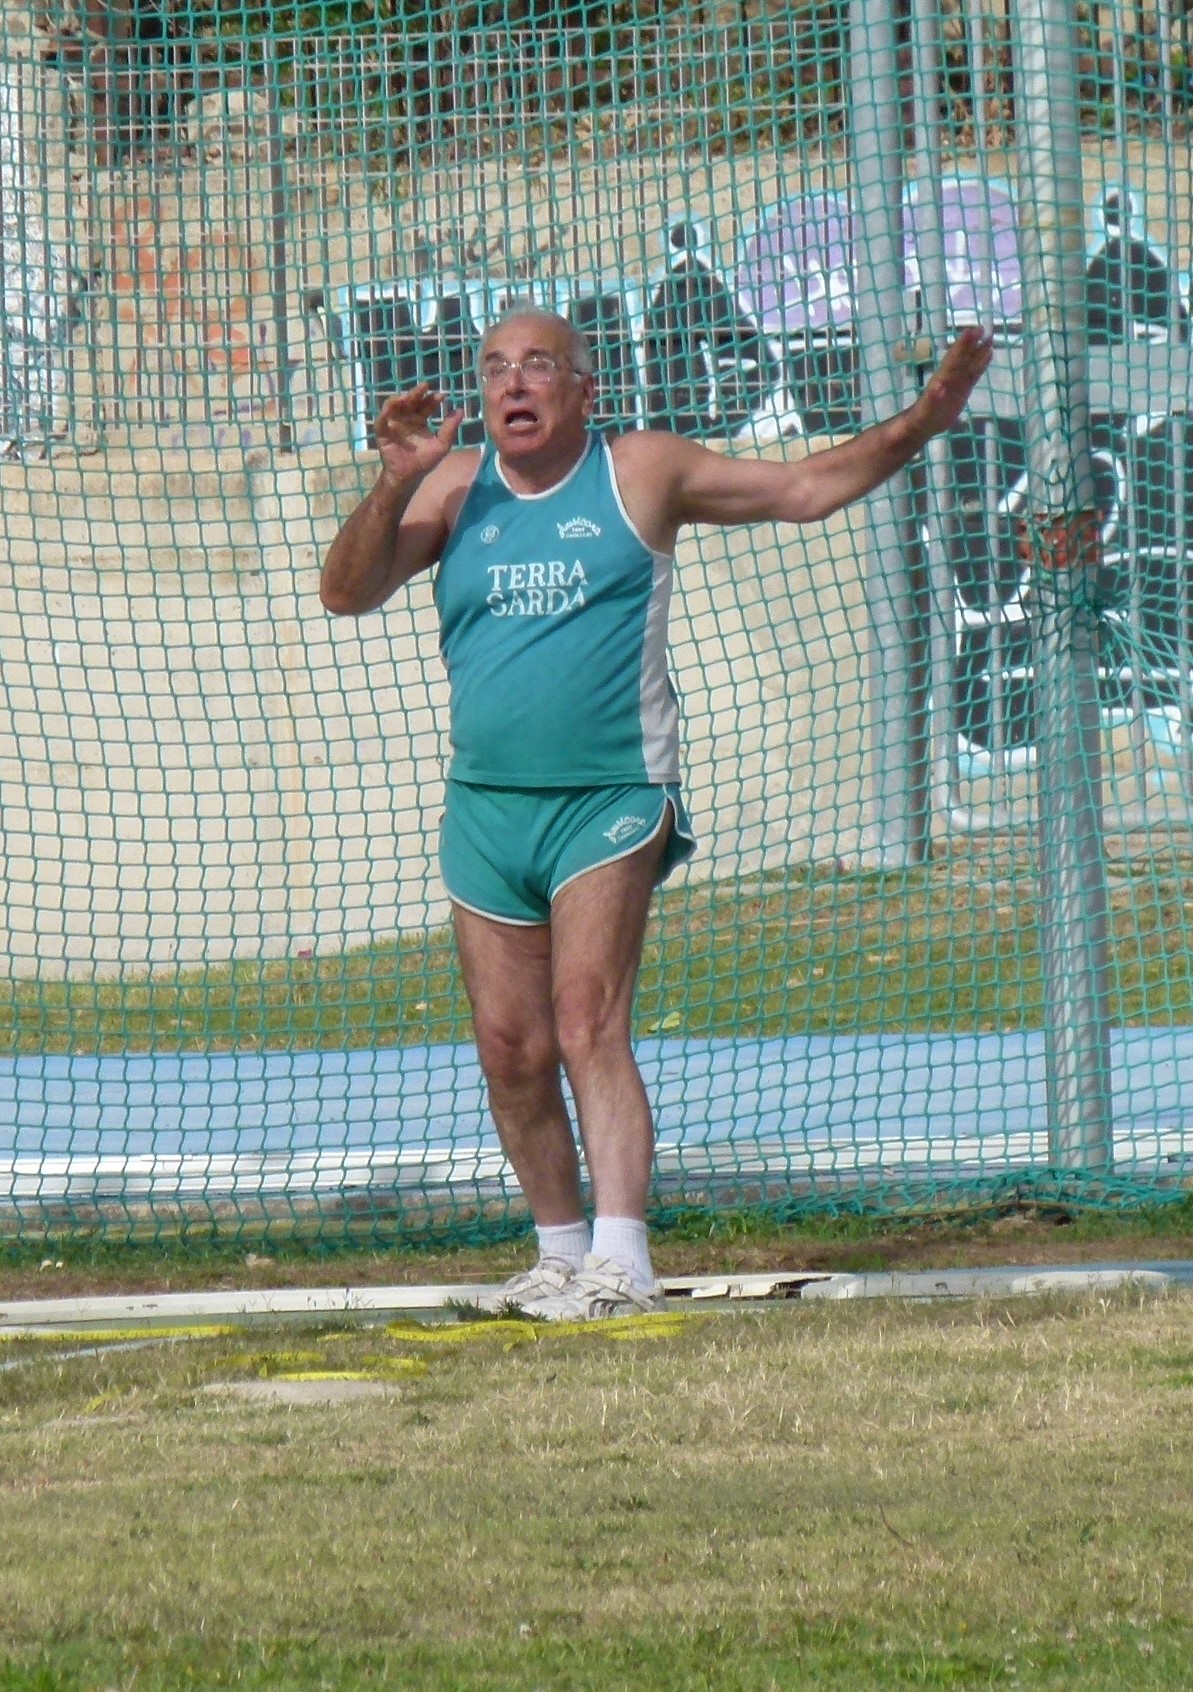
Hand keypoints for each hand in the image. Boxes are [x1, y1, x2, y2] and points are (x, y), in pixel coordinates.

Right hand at [373, 384, 464, 484]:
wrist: (409, 477)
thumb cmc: (424, 461)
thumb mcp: (441, 445)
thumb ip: (450, 429)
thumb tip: (461, 410)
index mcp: (420, 419)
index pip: (426, 405)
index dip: (432, 399)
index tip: (441, 396)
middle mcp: (406, 418)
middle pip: (410, 401)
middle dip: (416, 393)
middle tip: (424, 386)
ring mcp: (394, 423)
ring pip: (394, 405)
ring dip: (399, 398)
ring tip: (406, 396)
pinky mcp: (383, 432)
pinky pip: (381, 421)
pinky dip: (384, 413)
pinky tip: (390, 409)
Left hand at [909, 324, 994, 441]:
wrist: (924, 424)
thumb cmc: (924, 416)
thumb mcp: (927, 409)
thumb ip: (933, 399)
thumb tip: (938, 388)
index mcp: (943, 377)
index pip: (954, 358)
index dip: (961, 346)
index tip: (970, 331)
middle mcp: (951, 375)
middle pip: (963, 356)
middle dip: (972, 342)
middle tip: (983, 328)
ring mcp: (958, 381)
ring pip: (970, 363)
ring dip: (979, 351)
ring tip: (990, 338)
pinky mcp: (963, 389)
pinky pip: (974, 374)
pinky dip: (981, 364)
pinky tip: (988, 355)